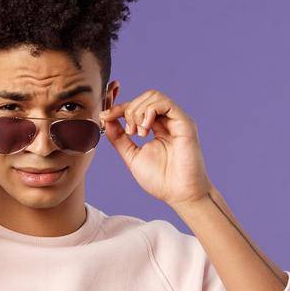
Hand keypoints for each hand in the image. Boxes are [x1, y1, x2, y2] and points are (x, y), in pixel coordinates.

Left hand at [102, 89, 213, 207]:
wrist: (180, 194)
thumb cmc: (161, 180)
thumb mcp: (131, 155)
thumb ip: (118, 137)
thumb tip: (106, 119)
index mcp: (157, 128)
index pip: (137, 106)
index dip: (118, 107)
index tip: (105, 116)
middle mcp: (168, 121)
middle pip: (145, 97)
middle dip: (129, 110)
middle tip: (130, 132)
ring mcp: (177, 121)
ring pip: (153, 96)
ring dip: (138, 111)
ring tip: (138, 133)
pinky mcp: (185, 123)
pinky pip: (165, 103)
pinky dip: (149, 111)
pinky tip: (145, 130)